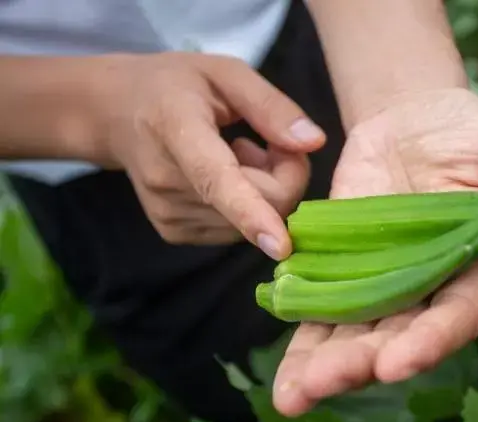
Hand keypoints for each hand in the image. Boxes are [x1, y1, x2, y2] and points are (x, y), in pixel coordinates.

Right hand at [100, 52, 325, 255]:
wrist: (116, 113)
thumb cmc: (177, 86)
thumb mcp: (226, 73)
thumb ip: (271, 106)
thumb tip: (314, 143)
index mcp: (177, 130)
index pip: (217, 179)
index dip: (252, 212)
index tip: (279, 244)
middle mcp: (167, 180)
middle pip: (260, 202)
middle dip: (285, 174)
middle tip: (267, 141)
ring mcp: (168, 213)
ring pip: (254, 220)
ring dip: (265, 189)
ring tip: (237, 153)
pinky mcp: (175, 232)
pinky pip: (239, 229)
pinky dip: (248, 205)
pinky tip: (226, 175)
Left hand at [272, 88, 477, 415]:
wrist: (420, 119)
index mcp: (475, 273)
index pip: (454, 315)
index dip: (429, 340)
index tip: (397, 362)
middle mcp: (427, 290)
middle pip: (395, 336)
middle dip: (359, 362)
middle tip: (323, 386)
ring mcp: (383, 281)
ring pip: (354, 332)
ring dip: (322, 364)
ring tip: (291, 397)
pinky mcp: (344, 265)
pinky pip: (321, 303)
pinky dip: (301, 331)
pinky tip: (281, 368)